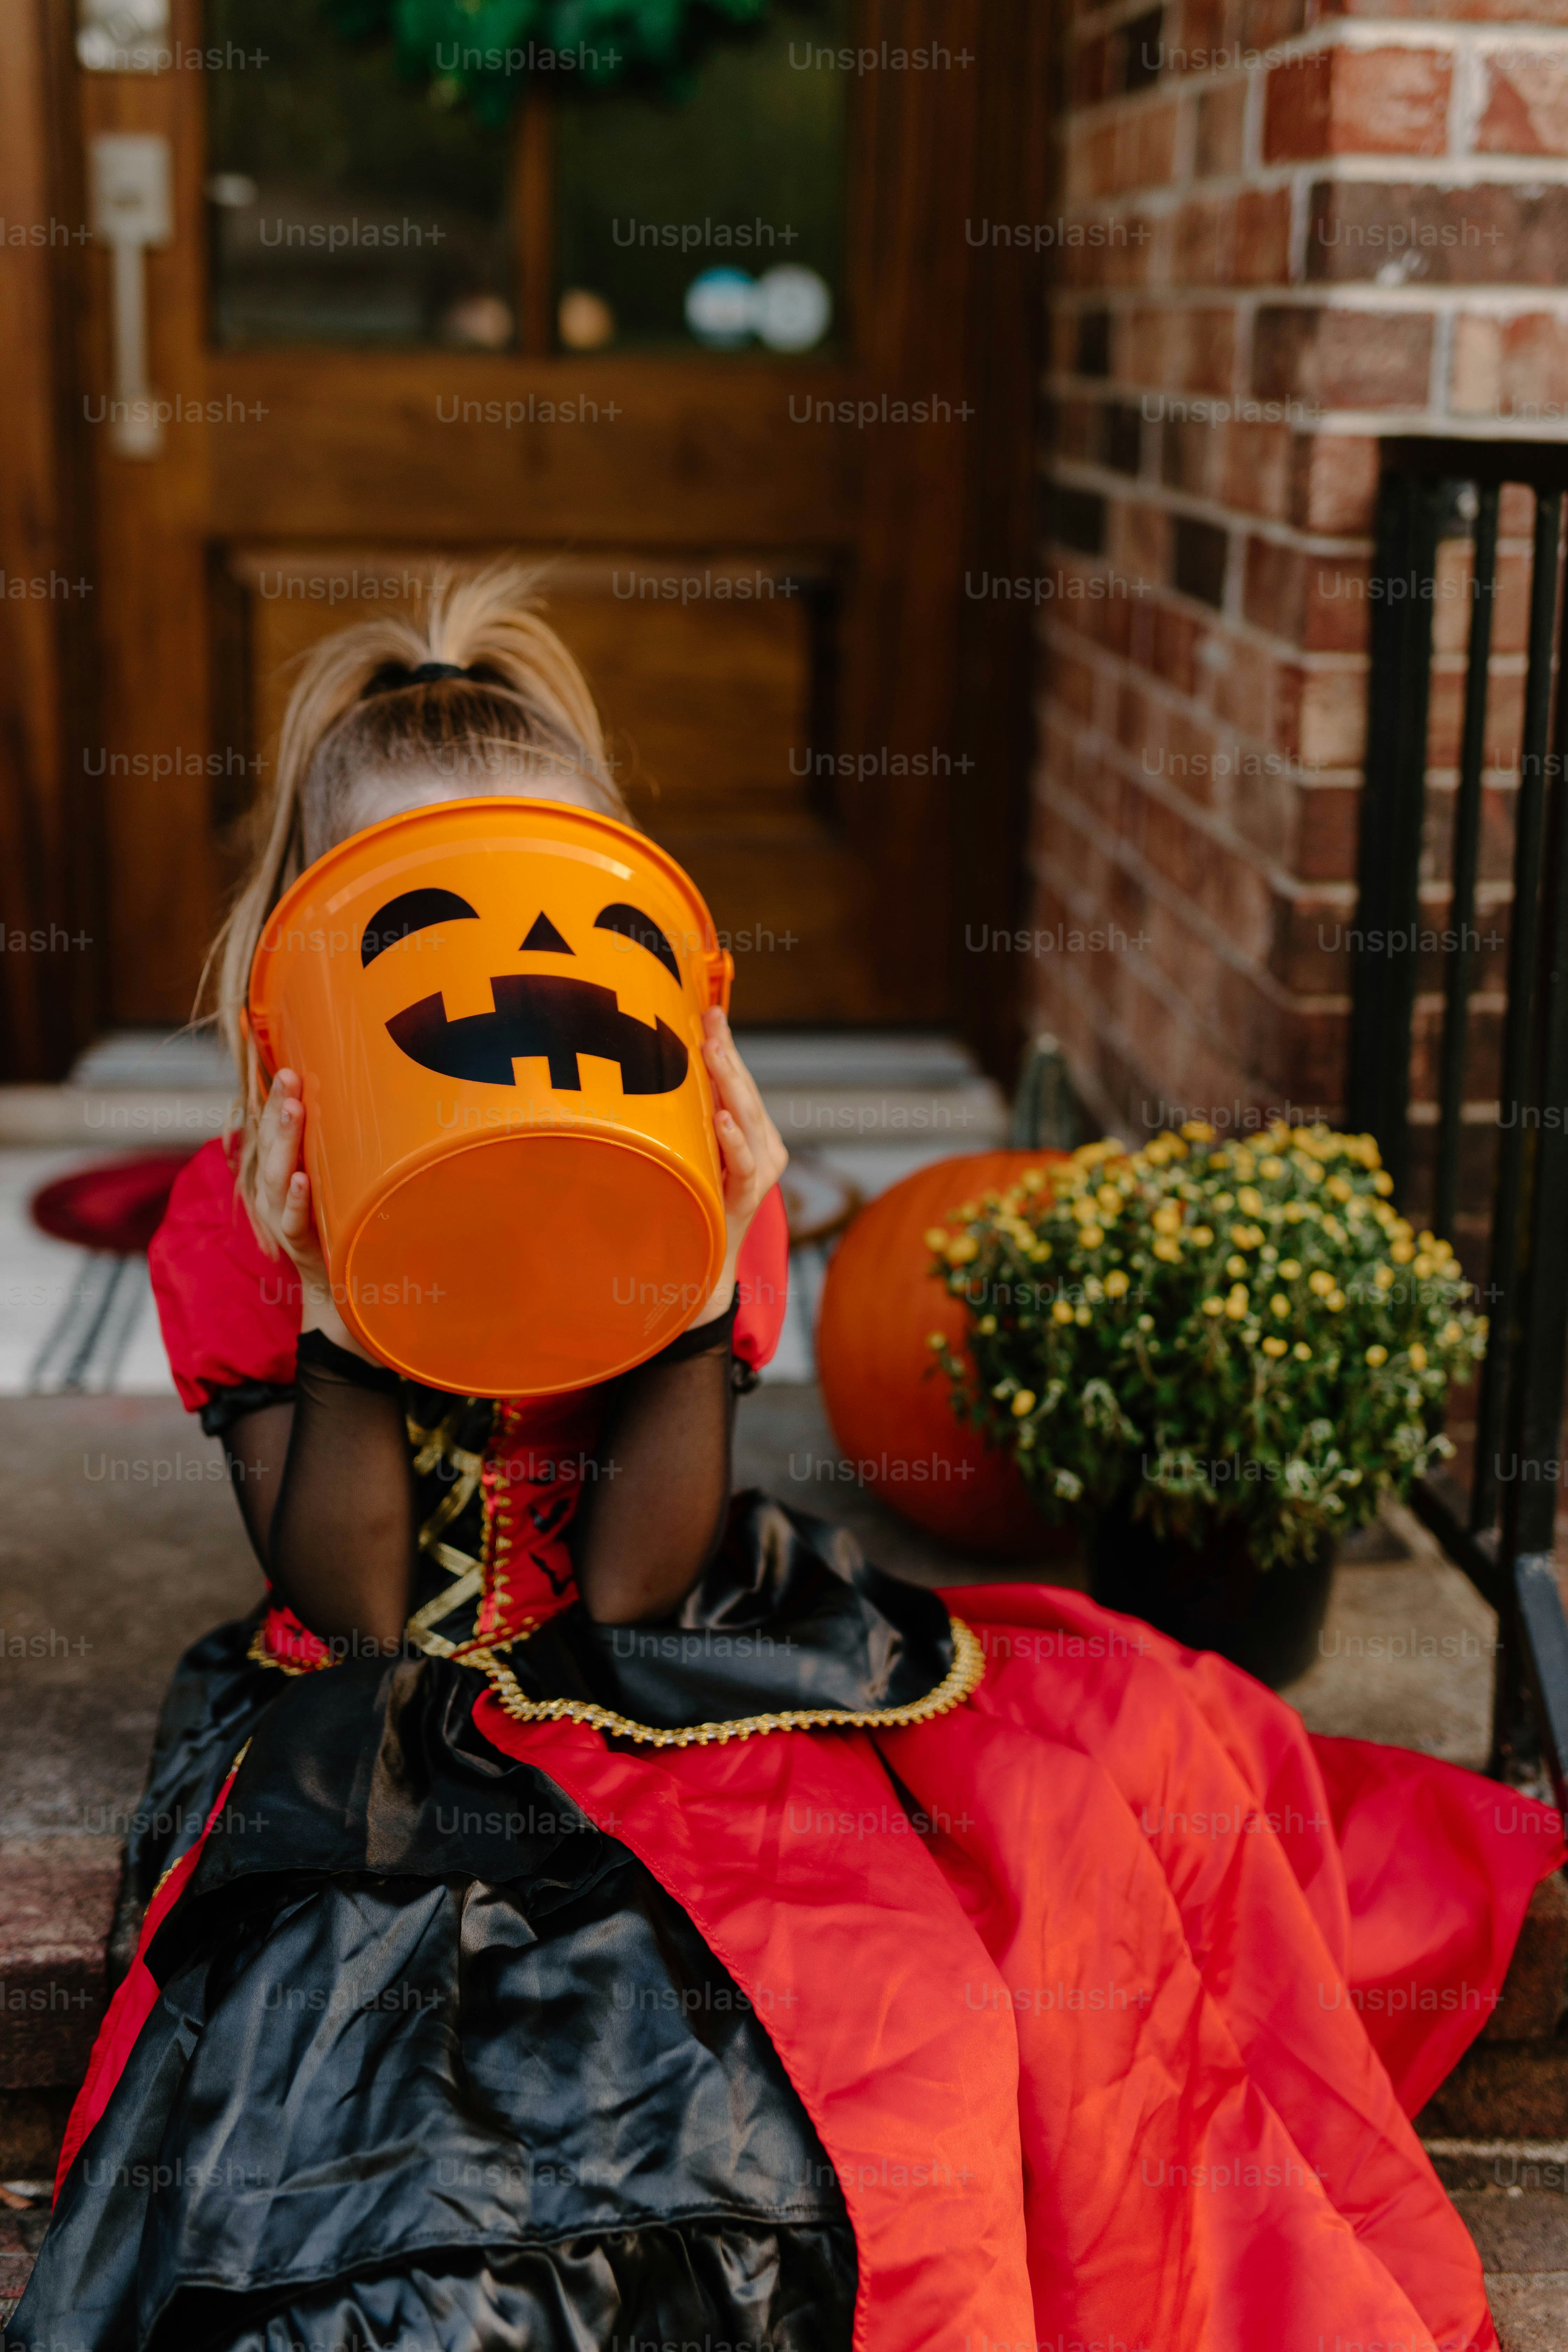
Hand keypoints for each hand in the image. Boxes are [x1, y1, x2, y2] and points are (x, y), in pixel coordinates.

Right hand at [253, 1071, 371, 1358]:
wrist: (339, 1295)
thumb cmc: (339, 1229)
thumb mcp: (333, 1186)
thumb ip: (331, 1156)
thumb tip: (358, 1112)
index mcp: (278, 1177)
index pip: (271, 1132)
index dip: (276, 1100)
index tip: (290, 1068)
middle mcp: (272, 1195)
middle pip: (269, 1146)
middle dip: (278, 1111)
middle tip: (289, 1076)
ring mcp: (281, 1220)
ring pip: (276, 1176)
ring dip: (285, 1142)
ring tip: (292, 1110)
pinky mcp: (298, 1246)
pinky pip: (293, 1221)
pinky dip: (296, 1199)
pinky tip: (302, 1179)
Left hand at [697, 1009, 787, 1325]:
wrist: (704, 1266)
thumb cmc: (696, 1204)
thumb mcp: (694, 1154)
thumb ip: (690, 1120)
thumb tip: (661, 1074)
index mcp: (753, 1133)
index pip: (738, 1082)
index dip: (726, 1046)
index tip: (708, 1011)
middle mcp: (764, 1148)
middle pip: (745, 1092)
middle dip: (727, 1053)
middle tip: (709, 1020)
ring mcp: (760, 1173)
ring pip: (748, 1119)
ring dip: (730, 1084)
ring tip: (713, 1053)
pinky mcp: (747, 1198)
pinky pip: (743, 1164)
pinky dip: (733, 1140)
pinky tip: (720, 1119)